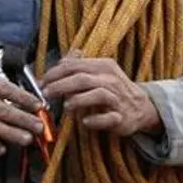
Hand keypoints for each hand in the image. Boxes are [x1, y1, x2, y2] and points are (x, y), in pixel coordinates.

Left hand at [40, 53, 160, 136]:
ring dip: (78, 100)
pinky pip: (108, 118)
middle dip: (61, 85)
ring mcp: (118, 99)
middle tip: (47, 93)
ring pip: (98, 95)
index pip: (75, 66)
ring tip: (66, 107)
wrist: (140, 107)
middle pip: (83, 79)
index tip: (43, 82)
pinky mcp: (121, 118)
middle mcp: (112, 80)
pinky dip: (95, 120)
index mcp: (104, 66)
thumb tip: (61, 60)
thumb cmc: (114, 89)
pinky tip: (85, 121)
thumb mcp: (100, 72)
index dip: (56, 73)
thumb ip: (80, 65)